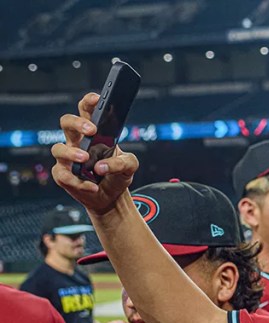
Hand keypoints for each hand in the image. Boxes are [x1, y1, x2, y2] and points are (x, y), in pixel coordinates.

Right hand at [50, 93, 137, 213]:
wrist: (110, 196)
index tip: (98, 99)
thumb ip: (124, 162)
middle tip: (91, 130)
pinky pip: (64, 176)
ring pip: (58, 148)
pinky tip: (93, 186)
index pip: (86, 110)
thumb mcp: (129, 166)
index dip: (89, 102)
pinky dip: (79, 182)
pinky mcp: (62, 175)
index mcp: (93, 133)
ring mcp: (67, 158)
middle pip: (66, 122)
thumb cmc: (117, 174)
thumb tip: (101, 166)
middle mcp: (77, 141)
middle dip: (77, 123)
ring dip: (71, 153)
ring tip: (86, 159)